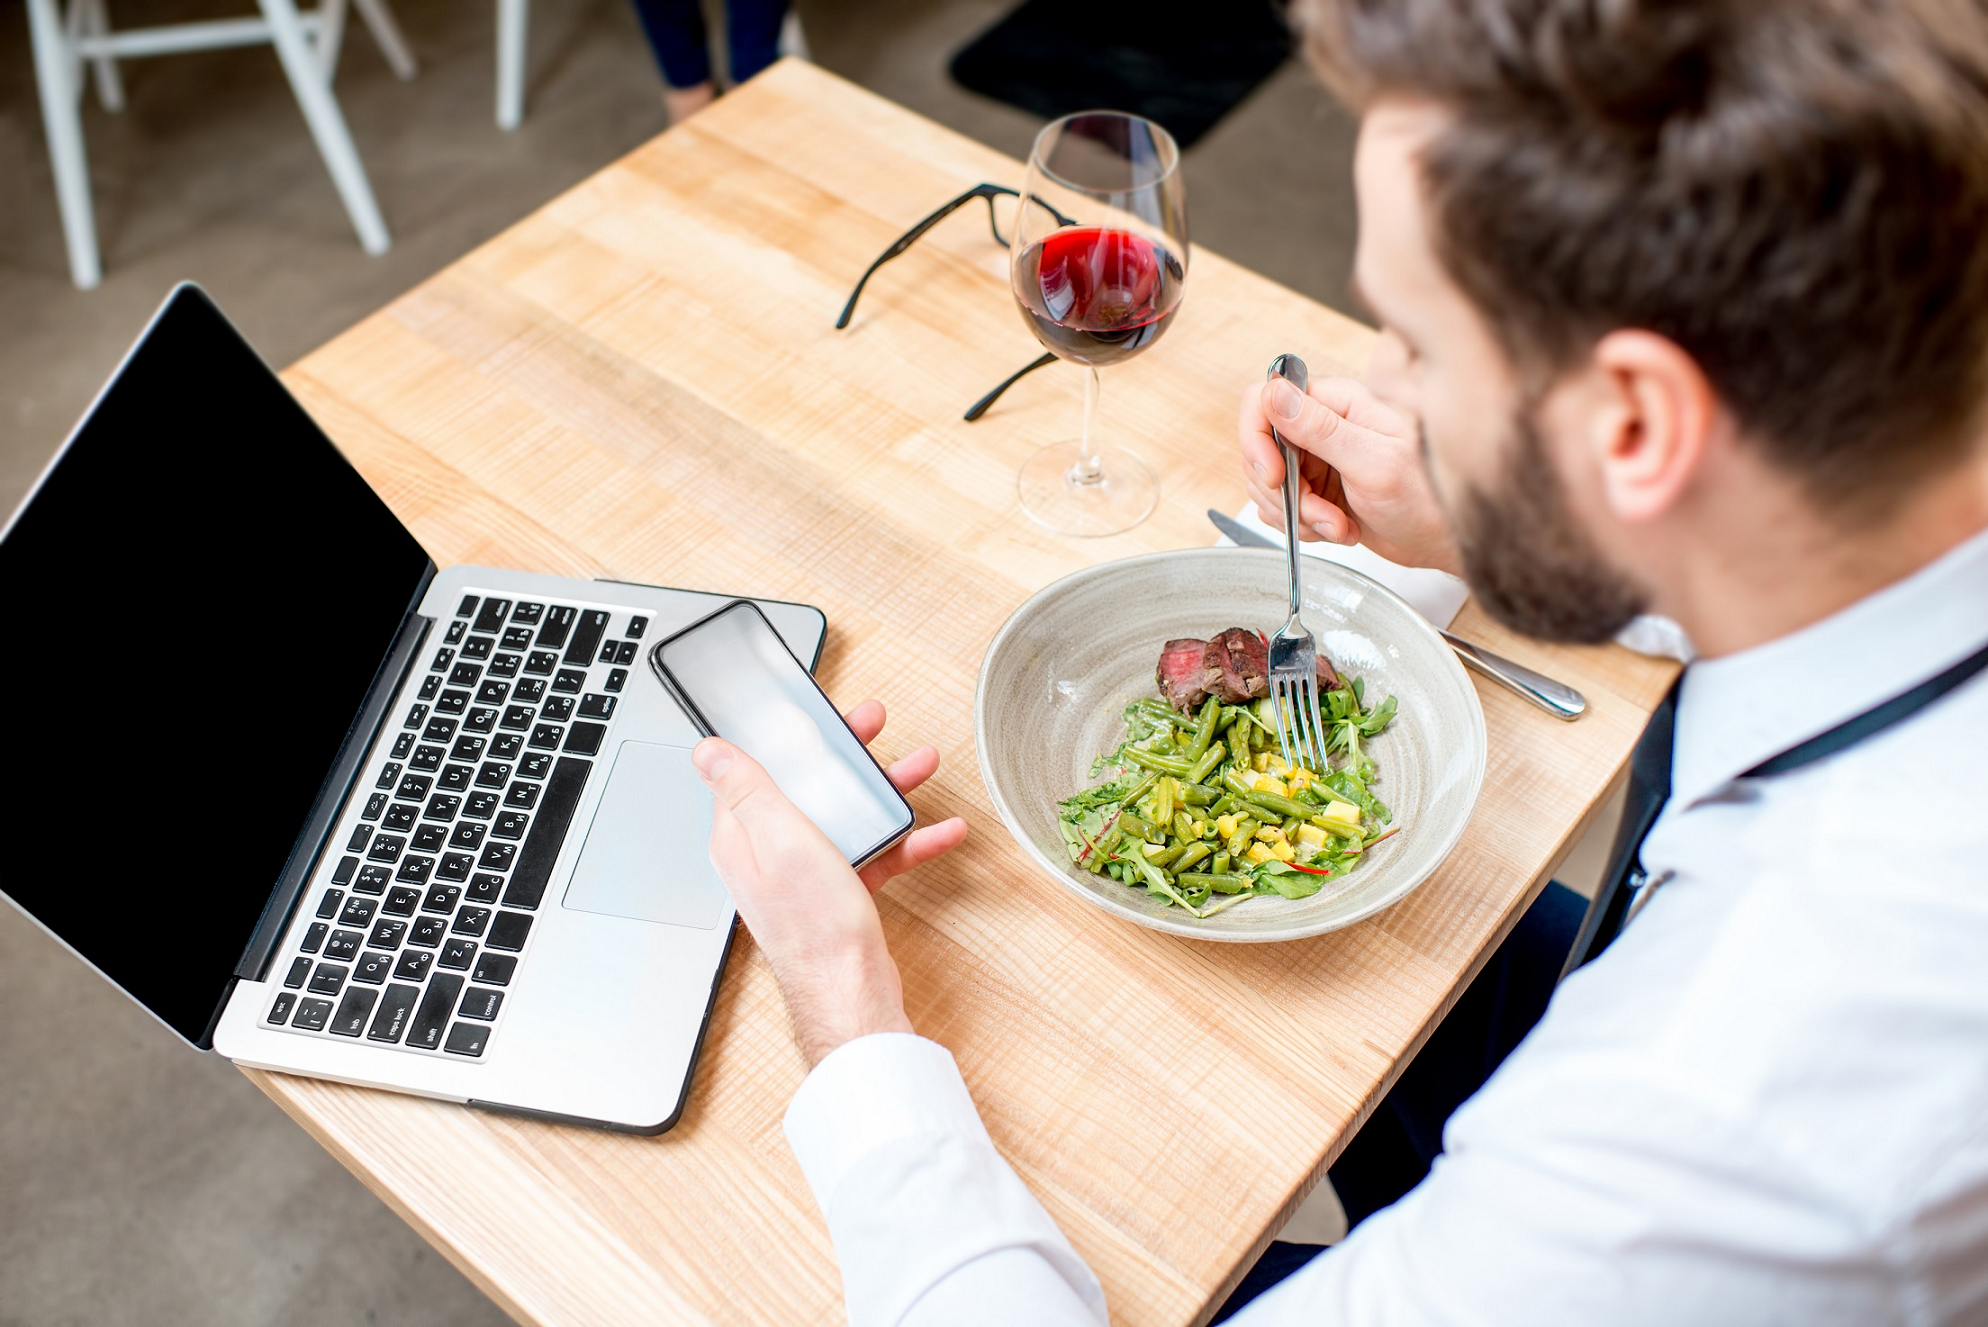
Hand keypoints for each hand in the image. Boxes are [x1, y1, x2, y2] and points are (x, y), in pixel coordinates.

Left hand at [692, 700, 967, 1066]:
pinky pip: (875, 854)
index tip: (814, 714)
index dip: (787, 737)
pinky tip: (940, 831)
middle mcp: (770, 854)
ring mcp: (806, 876)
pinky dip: (906, 841)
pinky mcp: (840, 894)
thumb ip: (746, 789)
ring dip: (885, 792)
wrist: (852, 994)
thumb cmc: (813, 927)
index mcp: (744, 837)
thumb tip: (708, 750)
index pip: (756, 770)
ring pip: (847, 817)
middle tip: (872, 725)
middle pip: (807, 788)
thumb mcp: (781, 839)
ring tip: (920, 767)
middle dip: (845, 756)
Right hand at [1238, 374, 1461, 575]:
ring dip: (1297, 515)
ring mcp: (1316, 459)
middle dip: (1283, 491)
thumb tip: (1276, 394)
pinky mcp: (1315, 489)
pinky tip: (1337, 529)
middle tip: (1320, 512)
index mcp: (1337, 402)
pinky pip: (1280, 507)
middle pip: (1261, 449)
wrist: (1441, 539)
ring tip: (1338, 524)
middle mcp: (1322, 425)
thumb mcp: (1374, 462)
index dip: (1257, 439)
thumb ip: (1322, 429)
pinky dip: (1302, 526)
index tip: (1274, 475)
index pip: (1265, 399)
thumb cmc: (1426, 497)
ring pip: (1267, 484)